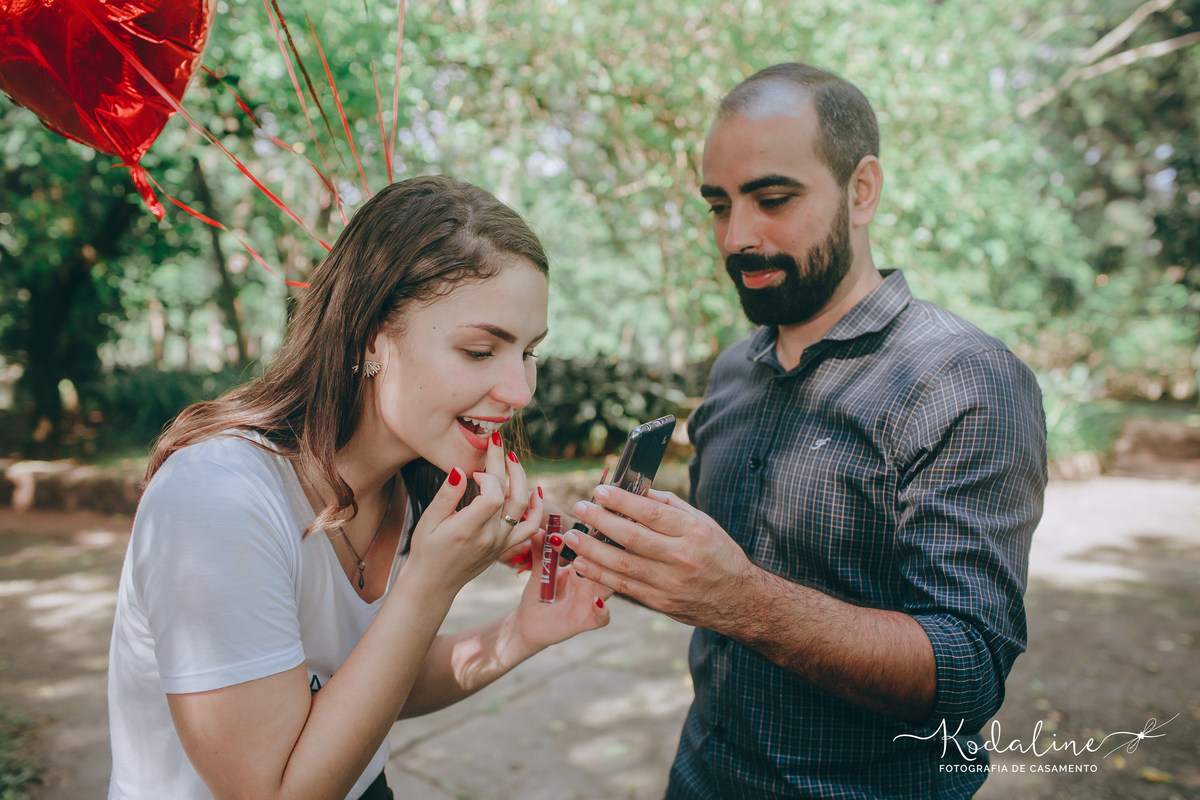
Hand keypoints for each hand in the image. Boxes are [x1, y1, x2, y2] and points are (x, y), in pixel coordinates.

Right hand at [405, 434, 540, 595]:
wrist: (434, 583)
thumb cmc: (426, 550)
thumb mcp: (428, 522)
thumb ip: (447, 496)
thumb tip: (459, 469)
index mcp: (468, 529)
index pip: (492, 495)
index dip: (487, 476)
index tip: (473, 471)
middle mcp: (490, 537)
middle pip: (511, 495)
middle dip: (506, 465)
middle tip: (497, 443)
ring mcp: (501, 543)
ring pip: (524, 508)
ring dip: (522, 481)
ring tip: (513, 461)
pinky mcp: (506, 547)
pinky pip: (530, 527)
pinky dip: (536, 508)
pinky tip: (533, 490)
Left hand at [510, 529, 610, 652]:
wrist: (528, 624)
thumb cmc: (537, 595)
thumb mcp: (539, 571)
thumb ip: (540, 552)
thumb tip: (537, 530)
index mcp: (582, 567)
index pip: (594, 548)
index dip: (592, 536)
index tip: (582, 523)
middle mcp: (591, 583)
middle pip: (607, 564)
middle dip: (603, 551)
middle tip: (589, 541)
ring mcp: (591, 601)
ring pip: (609, 587)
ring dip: (603, 576)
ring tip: (591, 567)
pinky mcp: (586, 621)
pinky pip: (602, 618)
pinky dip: (602, 610)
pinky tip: (596, 602)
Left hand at [566, 486, 754, 628]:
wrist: (738, 600)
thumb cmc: (718, 554)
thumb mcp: (703, 523)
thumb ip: (670, 505)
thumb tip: (637, 488)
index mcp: (693, 532)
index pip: (651, 513)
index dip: (622, 501)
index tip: (599, 491)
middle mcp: (681, 558)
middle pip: (632, 538)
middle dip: (600, 522)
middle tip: (579, 509)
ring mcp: (669, 583)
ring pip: (622, 565)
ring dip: (591, 550)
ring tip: (570, 537)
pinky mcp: (660, 602)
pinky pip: (623, 587)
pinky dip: (599, 574)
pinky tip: (581, 564)